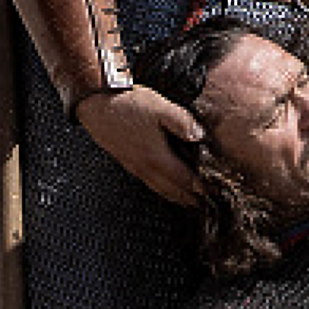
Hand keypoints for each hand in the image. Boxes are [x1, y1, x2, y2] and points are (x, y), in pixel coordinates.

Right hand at [75, 87, 205, 204]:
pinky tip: (162, 184)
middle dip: (189, 198)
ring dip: (175, 197)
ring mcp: (133, 166)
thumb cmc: (127, 104)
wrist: (94, 105)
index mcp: (157, 158)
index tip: (213, 194)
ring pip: (159, 189)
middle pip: (171, 190)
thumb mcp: (159, 107)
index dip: (200, 188)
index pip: (184, 180)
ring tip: (186, 200)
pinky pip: (148, 183)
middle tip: (203, 204)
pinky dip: (161, 189)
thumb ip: (182, 122)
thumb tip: (201, 136)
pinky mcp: (125, 161)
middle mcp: (145, 167)